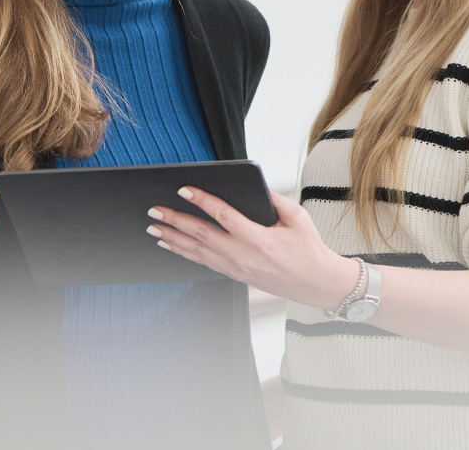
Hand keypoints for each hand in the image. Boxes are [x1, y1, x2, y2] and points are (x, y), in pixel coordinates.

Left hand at [146, 187, 359, 308]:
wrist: (315, 284)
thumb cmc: (308, 249)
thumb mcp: (298, 217)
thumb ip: (274, 199)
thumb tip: (254, 184)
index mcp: (258, 239)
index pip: (223, 215)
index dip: (201, 200)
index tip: (184, 188)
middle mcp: (242, 255)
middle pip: (202, 235)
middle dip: (175, 221)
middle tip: (155, 210)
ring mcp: (236, 268)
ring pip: (197, 251)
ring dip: (173, 238)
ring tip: (153, 228)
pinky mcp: (235, 275)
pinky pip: (203, 262)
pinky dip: (184, 252)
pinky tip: (171, 245)